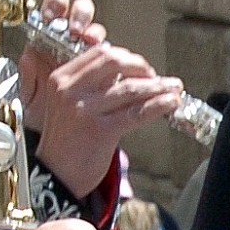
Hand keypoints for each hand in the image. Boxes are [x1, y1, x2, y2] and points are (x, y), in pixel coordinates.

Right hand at [19, 0, 184, 197]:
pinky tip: (170, 103)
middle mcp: (69, 90)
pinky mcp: (101, 131)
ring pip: (129, 88)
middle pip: (114, 61)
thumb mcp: (67, 104)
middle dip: (141, 66)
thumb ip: (90, 86)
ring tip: (174, 88)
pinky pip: (136, 112)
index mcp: (60, 79)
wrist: (55, 176)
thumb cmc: (66, 141)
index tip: (139, 68)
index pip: (99, 53)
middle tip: (154, 76)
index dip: (126, 57)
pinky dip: (158, 105)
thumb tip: (128, 72)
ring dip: (158, 86)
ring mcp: (84, 110)